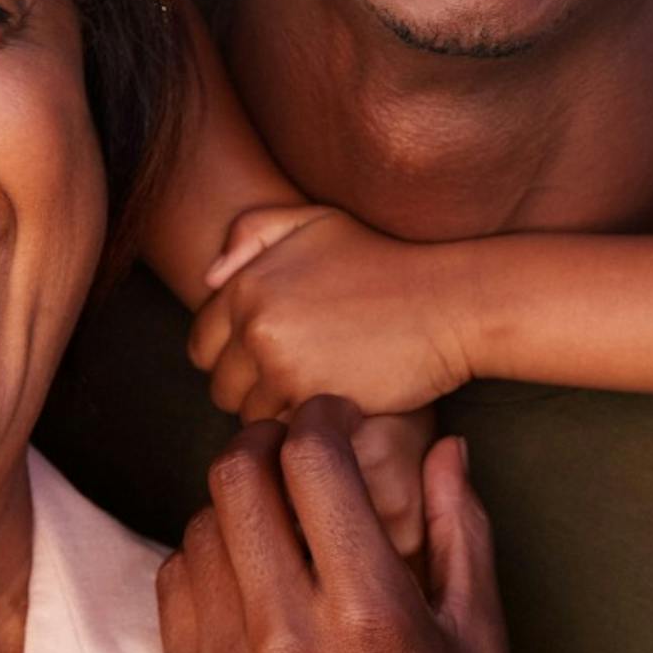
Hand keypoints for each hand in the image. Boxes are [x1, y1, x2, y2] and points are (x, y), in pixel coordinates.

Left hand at [155, 399, 599, 652]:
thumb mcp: (482, 646)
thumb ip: (462, 535)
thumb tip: (445, 450)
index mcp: (369, 611)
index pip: (312, 464)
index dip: (320, 419)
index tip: (334, 416)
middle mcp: (286, 635)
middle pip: (236, 481)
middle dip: (265, 446)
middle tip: (293, 451)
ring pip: (198, 534)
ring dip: (234, 508)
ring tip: (272, 519)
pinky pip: (172, 597)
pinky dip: (202, 567)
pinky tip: (243, 580)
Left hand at [191, 205, 476, 420]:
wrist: (451, 300)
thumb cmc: (386, 262)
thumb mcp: (318, 222)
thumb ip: (253, 233)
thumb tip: (209, 279)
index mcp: (247, 282)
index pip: (202, 343)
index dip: (236, 354)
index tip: (277, 353)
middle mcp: (254, 321)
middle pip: (221, 384)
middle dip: (253, 386)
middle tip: (301, 375)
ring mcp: (280, 362)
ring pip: (249, 413)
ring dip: (279, 410)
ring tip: (320, 389)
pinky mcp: (311, 396)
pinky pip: (284, 430)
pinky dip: (305, 425)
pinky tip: (335, 402)